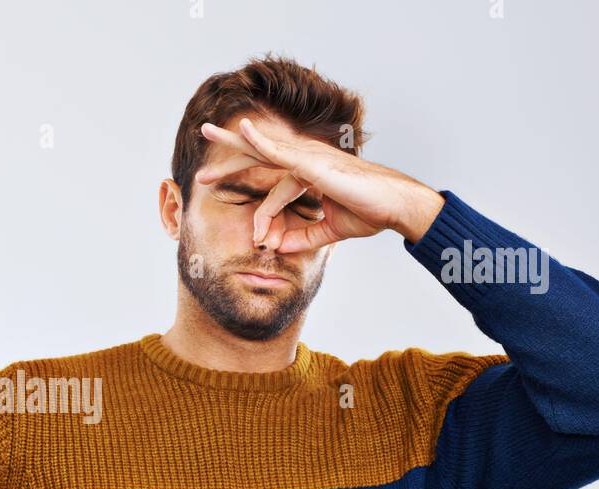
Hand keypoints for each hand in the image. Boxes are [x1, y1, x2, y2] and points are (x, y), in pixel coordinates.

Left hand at [196, 118, 445, 251]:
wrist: (395, 207)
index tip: (247, 224)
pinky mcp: (314, 163)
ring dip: (234, 141)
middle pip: (259, 151)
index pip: (269, 180)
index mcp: (307, 172)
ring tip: (207, 132)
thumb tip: (279, 248)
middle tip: (203, 139)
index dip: (254, 201)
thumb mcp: (328, 230)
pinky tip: (245, 129)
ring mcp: (309, 158)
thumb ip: (303, 236)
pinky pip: (282, 151)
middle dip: (230, 149)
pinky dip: (262, 140)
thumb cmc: (368, 211)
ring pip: (263, 147)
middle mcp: (305, 159)